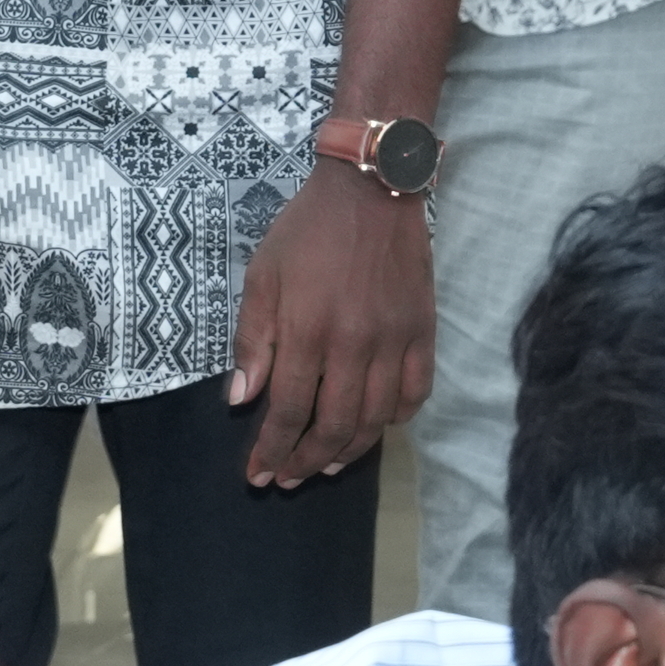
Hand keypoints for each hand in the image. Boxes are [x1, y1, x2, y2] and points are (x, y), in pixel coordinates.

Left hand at [227, 160, 434, 488]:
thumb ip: (252, 341)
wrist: (372, 188)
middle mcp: (355, 344)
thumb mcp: (262, 276)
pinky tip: (376, 426)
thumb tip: (240, 399)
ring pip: (377, 420)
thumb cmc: (308, 231)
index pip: (288, 411)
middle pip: (334, 427)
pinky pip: (416, 393)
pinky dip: (396, 419)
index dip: (272, 450)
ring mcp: (395, 341)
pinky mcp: (423, 332)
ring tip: (327, 464)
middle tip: (289, 477)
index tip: (258, 474)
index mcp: (308, 330)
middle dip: (306, 461)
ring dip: (349, 452)